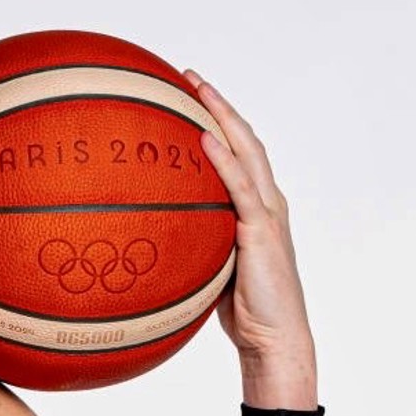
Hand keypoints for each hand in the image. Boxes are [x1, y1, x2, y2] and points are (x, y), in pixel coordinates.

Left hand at [184, 70, 317, 409]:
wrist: (272, 340)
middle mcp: (266, 202)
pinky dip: (224, 161)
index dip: (217, 119)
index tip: (189, 93)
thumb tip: (142, 232)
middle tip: (189, 75)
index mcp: (255, 208)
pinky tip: (205, 140)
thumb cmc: (240, 309)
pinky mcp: (263, 232)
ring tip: (197, 89)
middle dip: (217, 104)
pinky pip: (241, 189)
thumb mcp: (207, 265)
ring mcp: (268, 214)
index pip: (237, 152)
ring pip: (247, 153)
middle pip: (244, 139)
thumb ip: (188, 241)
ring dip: (222, 117)